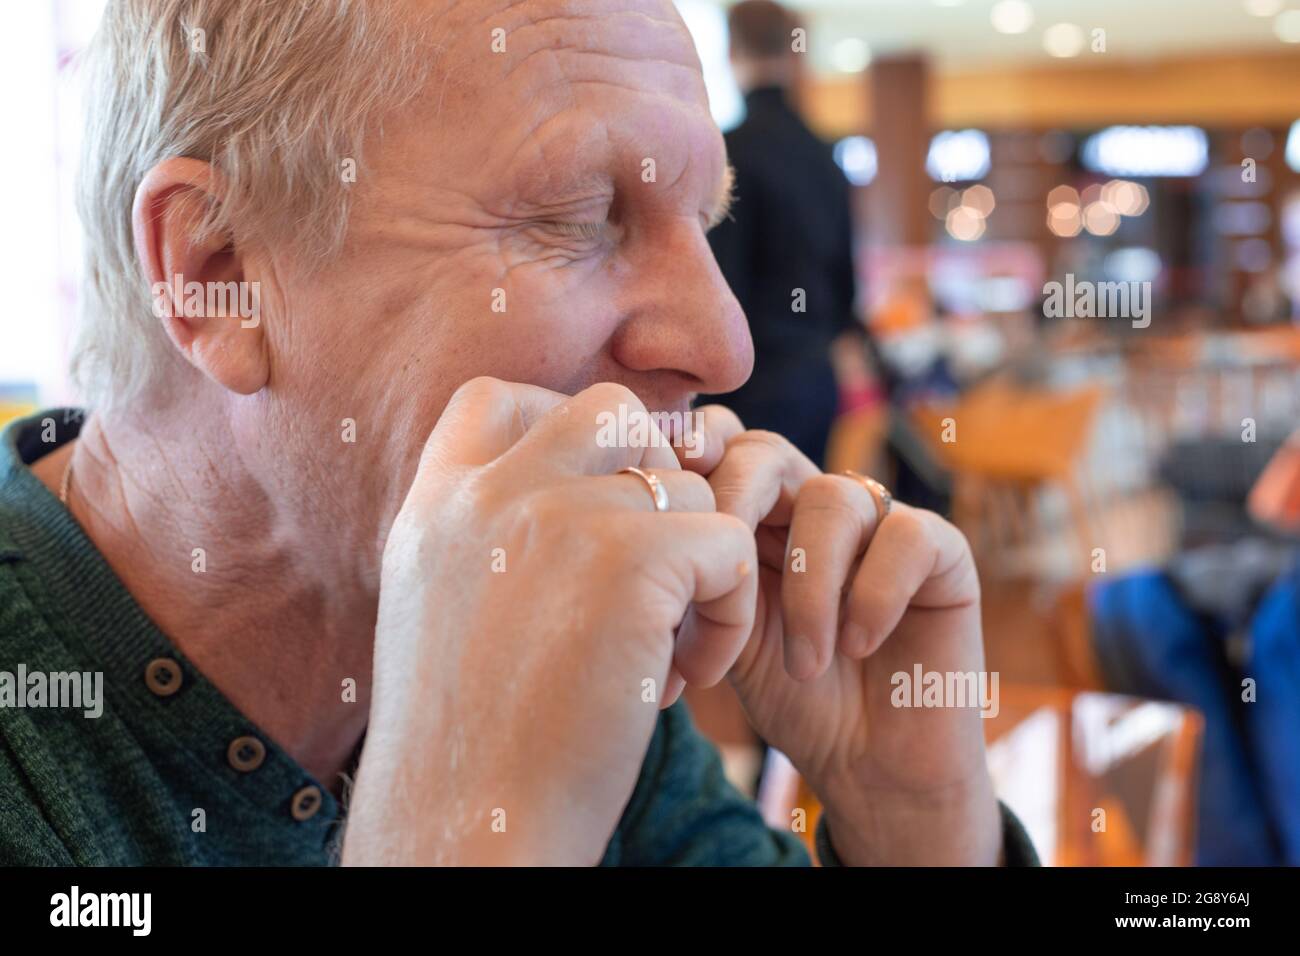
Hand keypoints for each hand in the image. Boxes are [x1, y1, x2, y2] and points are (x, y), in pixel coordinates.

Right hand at [343, 379, 757, 865]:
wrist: (466, 830)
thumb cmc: (467, 747)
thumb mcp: (442, 611)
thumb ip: (489, 538)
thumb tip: (593, 492)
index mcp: (435, 505)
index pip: (499, 397)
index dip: (563, 431)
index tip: (591, 507)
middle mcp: (489, 493)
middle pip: (611, 412)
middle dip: (654, 476)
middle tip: (652, 569)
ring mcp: (557, 516)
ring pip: (687, 485)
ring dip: (699, 565)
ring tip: (667, 655)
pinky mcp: (629, 561)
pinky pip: (727, 546)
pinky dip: (729, 613)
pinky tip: (684, 681)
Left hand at [677, 406, 1000, 865]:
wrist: (871, 768)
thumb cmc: (794, 700)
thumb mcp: (726, 637)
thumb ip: (693, 577)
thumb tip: (639, 531)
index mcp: (760, 515)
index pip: (723, 445)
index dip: (695, 452)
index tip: (667, 493)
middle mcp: (817, 508)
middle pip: (767, 452)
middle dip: (733, 504)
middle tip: (722, 578)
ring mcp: (881, 524)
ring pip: (832, 497)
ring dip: (808, 588)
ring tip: (802, 663)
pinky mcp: (945, 555)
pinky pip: (908, 534)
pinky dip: (874, 592)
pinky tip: (858, 645)